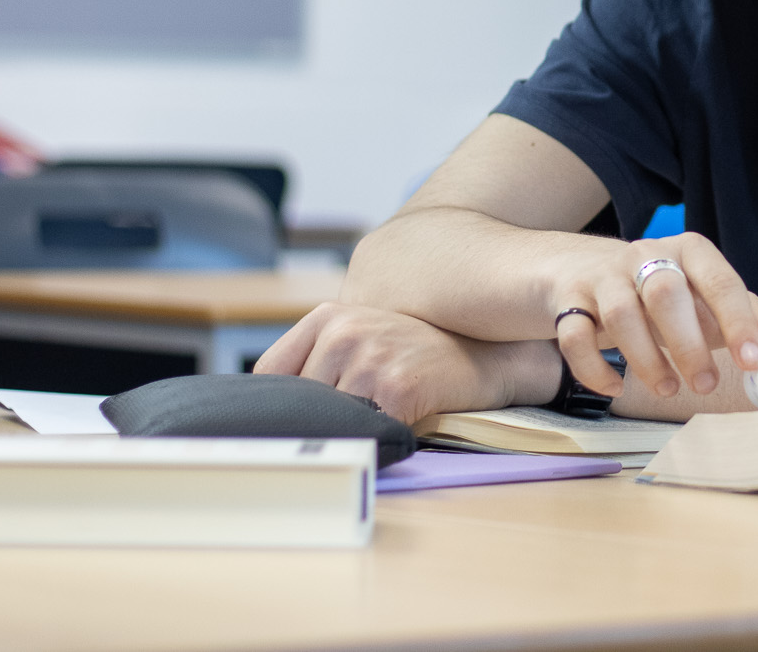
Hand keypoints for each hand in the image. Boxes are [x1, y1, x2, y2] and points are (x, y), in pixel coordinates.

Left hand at [255, 302, 540, 424]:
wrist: (489, 355)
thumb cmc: (419, 356)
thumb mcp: (362, 339)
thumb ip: (318, 362)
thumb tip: (271, 413)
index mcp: (328, 316)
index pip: (268, 375)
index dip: (280, 406)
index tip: (292, 423)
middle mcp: (343, 331)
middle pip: (296, 402)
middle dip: (316, 420)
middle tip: (349, 423)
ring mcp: (369, 358)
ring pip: (328, 421)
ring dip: (346, 433)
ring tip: (377, 421)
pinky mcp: (396, 388)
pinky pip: (363, 434)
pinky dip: (372, 442)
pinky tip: (394, 428)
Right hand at [545, 232, 757, 401]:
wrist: (584, 269)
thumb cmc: (663, 292)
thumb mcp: (709, 301)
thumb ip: (753, 327)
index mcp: (690, 251)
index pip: (720, 281)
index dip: (739, 322)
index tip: (754, 362)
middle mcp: (645, 255)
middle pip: (666, 294)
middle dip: (689, 344)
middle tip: (706, 385)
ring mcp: (603, 276)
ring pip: (620, 314)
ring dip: (646, 358)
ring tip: (668, 388)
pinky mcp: (568, 301)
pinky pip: (574, 335)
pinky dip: (595, 368)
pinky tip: (617, 386)